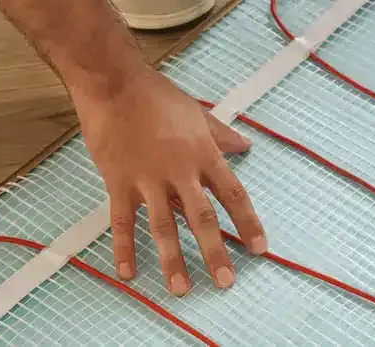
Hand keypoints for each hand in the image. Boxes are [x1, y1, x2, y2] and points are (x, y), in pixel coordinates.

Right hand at [74, 64, 265, 295]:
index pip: (232, 193)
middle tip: (225, 282)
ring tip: (181, 289)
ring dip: (172, 259)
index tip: (260, 248)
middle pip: (201, 217)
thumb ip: (221, 135)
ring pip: (163, 226)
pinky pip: (122, 221)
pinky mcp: (118, 182)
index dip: (247, 222)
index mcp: (203, 153)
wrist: (115, 84)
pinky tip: (129, 272)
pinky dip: (124, 247)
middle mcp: (179, 170)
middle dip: (215, 251)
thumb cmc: (159, 96)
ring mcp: (148, 178)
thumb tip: (245, 147)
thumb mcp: (198, 113)